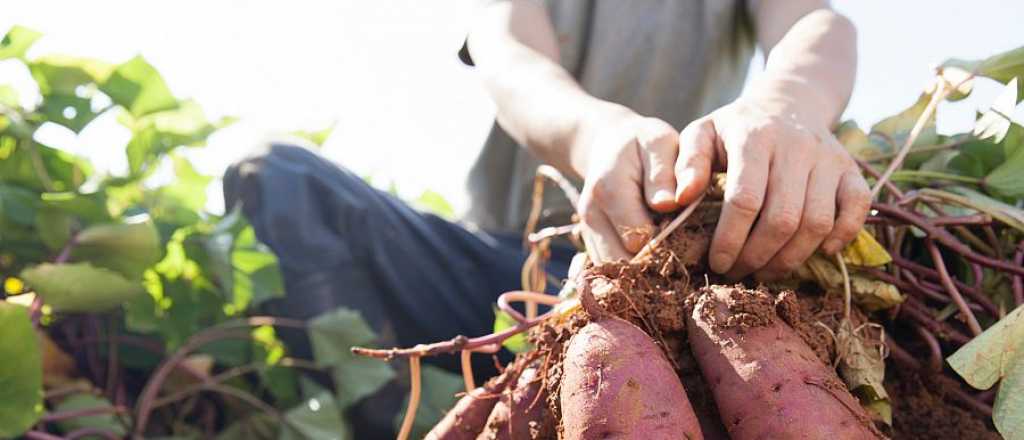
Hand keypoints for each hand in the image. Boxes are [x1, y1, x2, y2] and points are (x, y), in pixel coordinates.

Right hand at [576, 113, 684, 262]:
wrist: (609, 146)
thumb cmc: (643, 143)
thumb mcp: (658, 142)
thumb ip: (664, 172)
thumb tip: (668, 204)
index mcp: (609, 190)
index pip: (639, 236)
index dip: (670, 243)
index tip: (692, 237)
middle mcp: (592, 215)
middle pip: (624, 262)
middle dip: (656, 265)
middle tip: (686, 256)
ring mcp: (588, 232)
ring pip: (615, 273)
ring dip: (644, 274)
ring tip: (671, 261)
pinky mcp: (591, 243)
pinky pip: (610, 271)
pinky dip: (633, 273)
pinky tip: (655, 260)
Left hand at [676, 98, 870, 279]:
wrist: (789, 102)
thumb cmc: (735, 128)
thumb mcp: (701, 134)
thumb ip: (686, 165)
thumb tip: (678, 200)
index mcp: (754, 138)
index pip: (744, 199)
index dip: (730, 239)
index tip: (717, 263)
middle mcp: (797, 146)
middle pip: (782, 218)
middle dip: (758, 256)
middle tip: (739, 273)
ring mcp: (829, 157)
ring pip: (818, 222)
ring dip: (791, 257)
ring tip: (766, 270)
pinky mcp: (851, 168)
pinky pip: (858, 208)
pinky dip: (843, 235)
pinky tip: (819, 252)